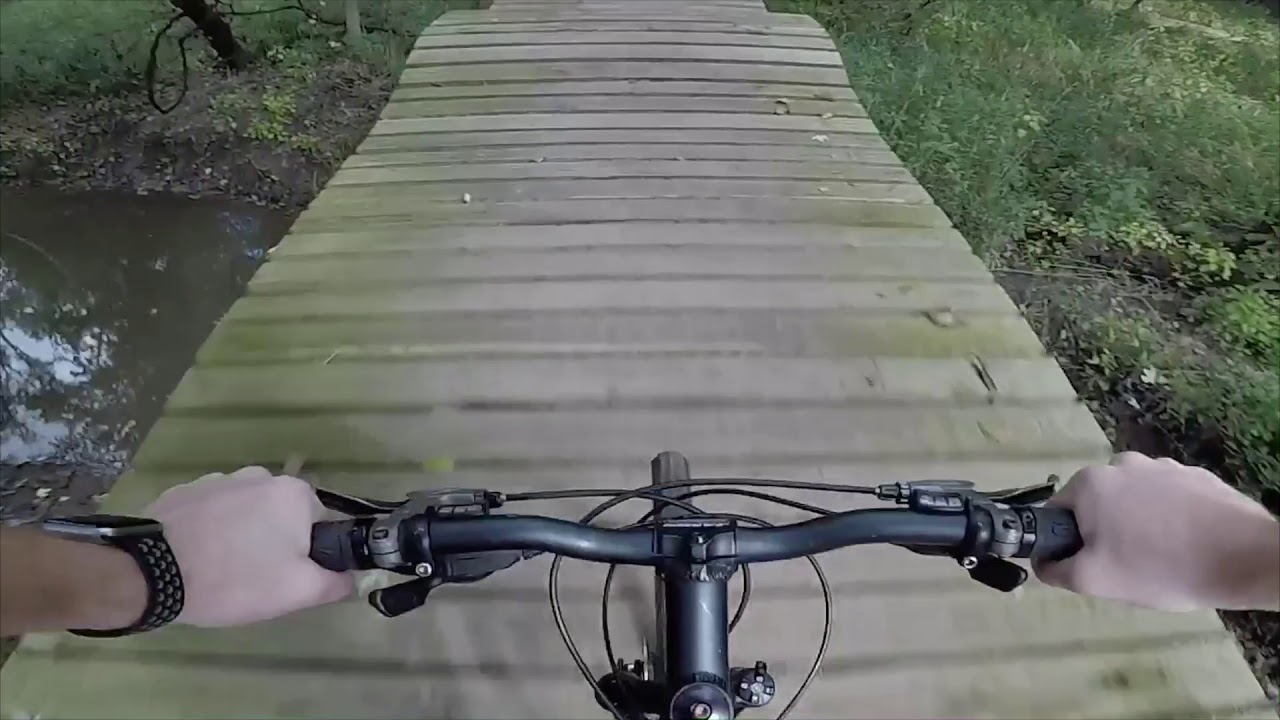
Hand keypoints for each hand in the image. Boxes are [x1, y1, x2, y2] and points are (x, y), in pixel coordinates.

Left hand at [144, 466, 353, 626]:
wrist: (150, 571)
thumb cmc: (234, 579)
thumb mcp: (297, 591)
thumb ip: (335, 582)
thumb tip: (352, 577)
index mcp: (294, 493)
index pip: (320, 524)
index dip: (310, 555)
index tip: (289, 578)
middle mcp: (260, 475)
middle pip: (283, 515)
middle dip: (276, 543)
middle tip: (256, 578)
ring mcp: (219, 479)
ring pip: (247, 512)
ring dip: (242, 535)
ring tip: (222, 569)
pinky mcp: (184, 490)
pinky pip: (212, 512)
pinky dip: (211, 531)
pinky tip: (196, 557)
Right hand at [1033, 452, 1278, 610]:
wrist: (1244, 557)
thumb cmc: (1160, 567)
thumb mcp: (1094, 580)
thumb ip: (1056, 570)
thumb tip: (1042, 562)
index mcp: (1090, 483)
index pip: (1058, 512)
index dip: (1070, 542)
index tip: (1093, 564)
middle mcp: (1122, 464)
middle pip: (1097, 504)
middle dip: (1106, 532)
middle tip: (1128, 566)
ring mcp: (1163, 466)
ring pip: (1134, 501)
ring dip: (1139, 524)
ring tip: (1163, 557)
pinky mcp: (1196, 476)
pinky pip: (1169, 499)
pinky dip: (1171, 519)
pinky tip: (1187, 544)